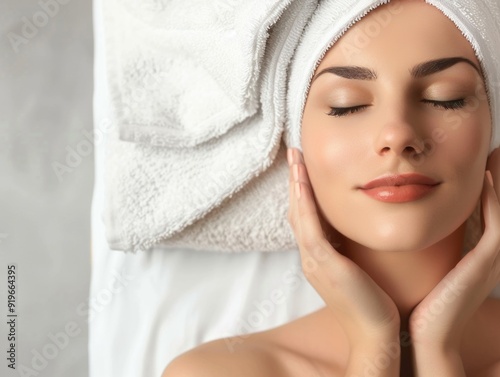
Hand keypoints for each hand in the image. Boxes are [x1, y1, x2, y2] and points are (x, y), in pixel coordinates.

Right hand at [287, 148, 399, 346]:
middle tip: (293, 154)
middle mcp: (309, 256)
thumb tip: (353, 225)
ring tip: (295, 159)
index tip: (302, 167)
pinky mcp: (323, 263)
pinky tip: (302, 182)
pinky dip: (303, 202)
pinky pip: (309, 226)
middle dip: (294, 181)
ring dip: (296, 184)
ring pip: (299, 214)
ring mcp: (313, 260)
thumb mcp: (357, 267)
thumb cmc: (372, 301)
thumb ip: (348, 247)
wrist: (374, 333)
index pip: (304, 217)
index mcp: (317, 257)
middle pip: (296, 211)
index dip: (301, 191)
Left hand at [409, 148, 499, 349]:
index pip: (482, 211)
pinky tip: (486, 179)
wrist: (423, 334)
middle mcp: (487, 253)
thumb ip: (421, 244)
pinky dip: (495, 200)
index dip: (483, 187)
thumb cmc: (417, 300)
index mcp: (473, 254)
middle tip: (493, 150)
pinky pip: (497, 224)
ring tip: (495, 154)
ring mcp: (491, 258)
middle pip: (499, 206)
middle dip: (499, 178)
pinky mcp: (488, 262)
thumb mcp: (422, 265)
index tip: (473, 162)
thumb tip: (404, 223)